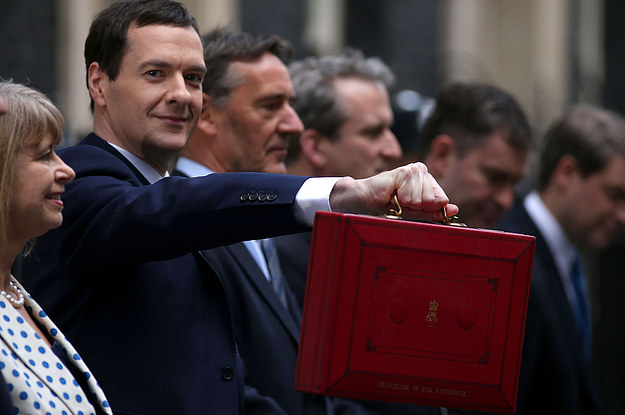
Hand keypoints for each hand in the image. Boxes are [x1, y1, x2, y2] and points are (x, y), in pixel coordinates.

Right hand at [329, 162, 458, 221]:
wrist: (365, 200)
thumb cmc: (387, 205)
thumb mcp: (414, 212)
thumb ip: (434, 211)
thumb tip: (455, 210)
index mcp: (427, 180)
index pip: (442, 199)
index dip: (427, 208)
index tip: (411, 206)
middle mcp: (422, 171)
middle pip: (435, 199)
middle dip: (417, 206)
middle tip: (401, 202)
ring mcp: (413, 169)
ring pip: (424, 198)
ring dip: (408, 203)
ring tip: (396, 198)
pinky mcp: (404, 171)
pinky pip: (412, 194)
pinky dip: (401, 199)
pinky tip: (392, 193)